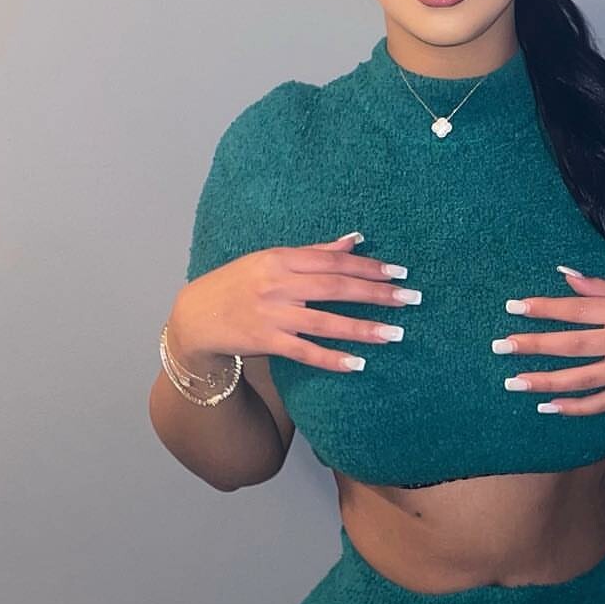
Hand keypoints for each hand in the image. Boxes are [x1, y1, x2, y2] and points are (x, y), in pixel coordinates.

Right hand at [171, 233, 421, 373]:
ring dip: (363, 329)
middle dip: (376, 294)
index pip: (334, 261)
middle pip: (336, 288)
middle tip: (410, 299)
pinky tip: (358, 364)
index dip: (369, 267)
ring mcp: (271, 314)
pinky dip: (332, 358)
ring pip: (325, 322)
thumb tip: (355, 239)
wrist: (194, 316)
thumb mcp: (271, 261)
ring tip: (395, 333)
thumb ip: (315, 253)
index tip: (400, 273)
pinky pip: (305, 352)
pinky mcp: (265, 341)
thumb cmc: (237, 285)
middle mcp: (277, 284)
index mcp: (280, 259)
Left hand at [494, 268, 604, 414]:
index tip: (513, 307)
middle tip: (499, 347)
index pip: (578, 308)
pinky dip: (575, 408)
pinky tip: (548, 407)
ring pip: (582, 378)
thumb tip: (565, 275)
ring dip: (545, 381)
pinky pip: (603, 403)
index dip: (544, 308)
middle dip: (533, 345)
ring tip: (513, 383)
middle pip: (572, 344)